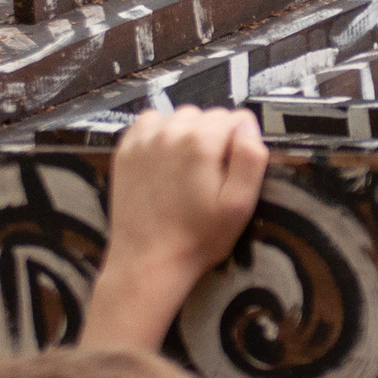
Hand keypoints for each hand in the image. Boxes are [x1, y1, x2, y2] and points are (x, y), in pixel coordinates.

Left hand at [79, 107, 267, 351]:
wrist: (148, 261)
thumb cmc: (199, 237)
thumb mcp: (240, 204)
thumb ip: (251, 158)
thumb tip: (247, 124)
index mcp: (202, 141)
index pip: (236, 118)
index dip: (239, 145)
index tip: (230, 173)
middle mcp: (171, 130)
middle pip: (207, 116)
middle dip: (214, 138)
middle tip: (209, 176)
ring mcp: (144, 138)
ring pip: (179, 117)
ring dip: (188, 134)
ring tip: (186, 170)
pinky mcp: (126, 149)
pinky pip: (150, 123)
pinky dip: (160, 134)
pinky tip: (164, 161)